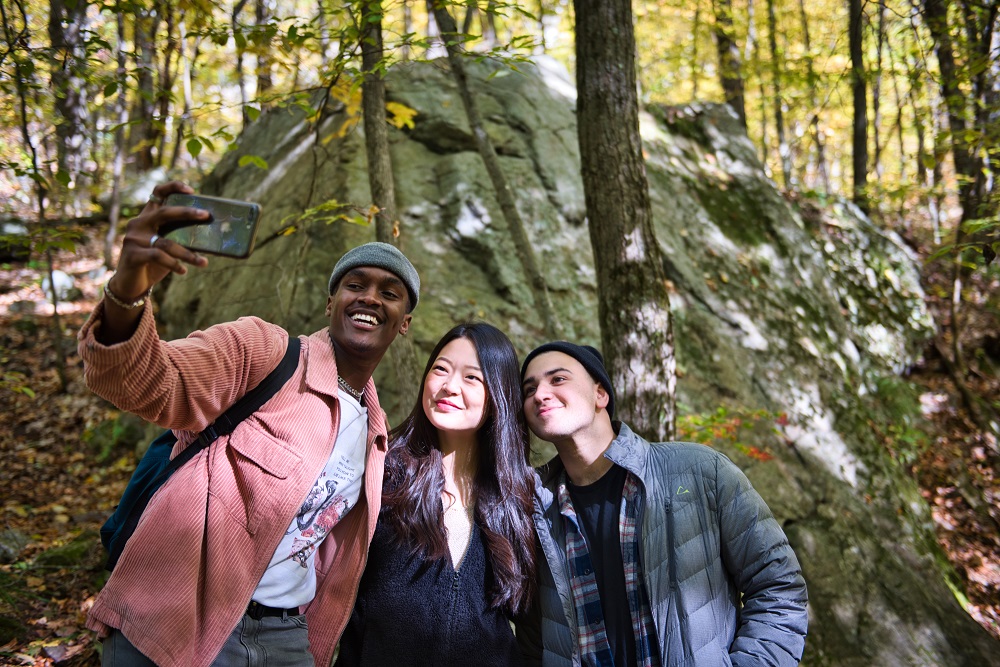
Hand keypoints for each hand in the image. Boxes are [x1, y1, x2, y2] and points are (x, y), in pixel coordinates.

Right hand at [109, 181, 210, 300]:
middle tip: (206, 215)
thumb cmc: (153, 263)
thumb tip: (211, 235)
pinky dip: (174, 264)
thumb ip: (179, 237)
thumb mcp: (166, 247)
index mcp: (147, 217)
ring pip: (166, 242)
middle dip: (187, 213)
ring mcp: (133, 238)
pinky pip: (158, 256)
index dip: (173, 188)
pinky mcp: (132, 254)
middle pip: (164, 212)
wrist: (130, 284)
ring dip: (188, 253)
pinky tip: (183, 271)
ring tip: (203, 262)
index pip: (157, 194)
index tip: (191, 190)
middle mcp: (138, 224)